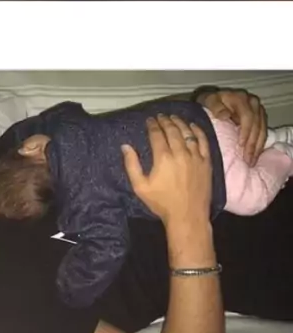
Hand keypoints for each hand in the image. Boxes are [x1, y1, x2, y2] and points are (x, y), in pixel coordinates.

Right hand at [121, 114, 212, 229]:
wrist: (187, 215)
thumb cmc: (162, 203)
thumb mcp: (140, 187)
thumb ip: (132, 165)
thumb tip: (125, 146)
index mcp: (163, 158)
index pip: (157, 134)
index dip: (152, 125)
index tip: (150, 120)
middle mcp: (180, 153)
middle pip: (172, 130)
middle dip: (165, 121)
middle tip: (161, 116)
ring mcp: (195, 156)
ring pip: (187, 133)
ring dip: (180, 123)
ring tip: (174, 118)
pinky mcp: (206, 162)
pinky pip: (203, 141)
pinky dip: (198, 131)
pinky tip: (193, 126)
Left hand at [198, 89, 266, 165]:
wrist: (212, 101)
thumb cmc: (209, 103)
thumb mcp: (208, 101)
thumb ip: (215, 107)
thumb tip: (225, 115)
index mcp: (240, 98)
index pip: (248, 116)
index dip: (246, 131)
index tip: (240, 144)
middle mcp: (252, 103)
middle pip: (257, 125)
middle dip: (253, 143)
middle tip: (247, 159)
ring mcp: (258, 110)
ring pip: (263, 130)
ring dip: (258, 147)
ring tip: (251, 161)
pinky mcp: (260, 118)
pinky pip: (263, 133)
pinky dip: (259, 146)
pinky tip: (254, 156)